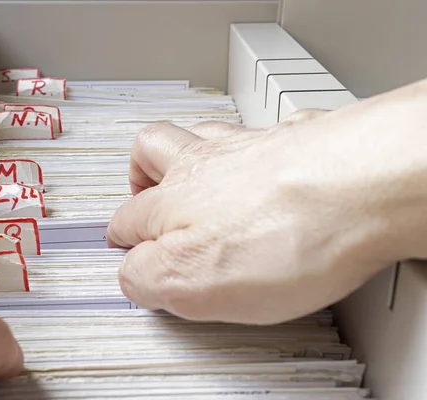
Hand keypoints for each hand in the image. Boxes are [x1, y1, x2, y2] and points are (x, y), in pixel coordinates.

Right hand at [107, 80, 426, 324]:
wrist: (363, 185)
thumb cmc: (288, 232)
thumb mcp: (195, 285)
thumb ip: (148, 279)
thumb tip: (133, 275)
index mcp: (174, 202)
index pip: (128, 216)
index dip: (120, 236)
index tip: (122, 246)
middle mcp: (206, 164)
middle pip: (151, 150)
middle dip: (139, 173)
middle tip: (145, 192)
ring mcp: (250, 146)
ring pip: (200, 133)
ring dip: (187, 152)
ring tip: (194, 172)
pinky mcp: (294, 139)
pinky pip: (259, 132)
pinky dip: (251, 148)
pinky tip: (265, 166)